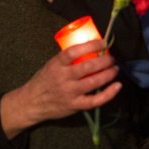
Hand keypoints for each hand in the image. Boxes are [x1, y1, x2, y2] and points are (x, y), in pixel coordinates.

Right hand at [0, 40, 120, 138]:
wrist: (31, 103)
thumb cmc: (44, 81)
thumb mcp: (51, 65)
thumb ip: (67, 59)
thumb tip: (89, 48)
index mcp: (56, 64)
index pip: (74, 51)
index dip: (91, 45)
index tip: (103, 43)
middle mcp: (63, 78)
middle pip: (88, 67)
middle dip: (105, 60)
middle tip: (112, 58)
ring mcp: (70, 92)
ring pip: (94, 82)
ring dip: (108, 74)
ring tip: (115, 68)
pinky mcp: (75, 105)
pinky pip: (95, 100)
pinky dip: (109, 93)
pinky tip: (117, 86)